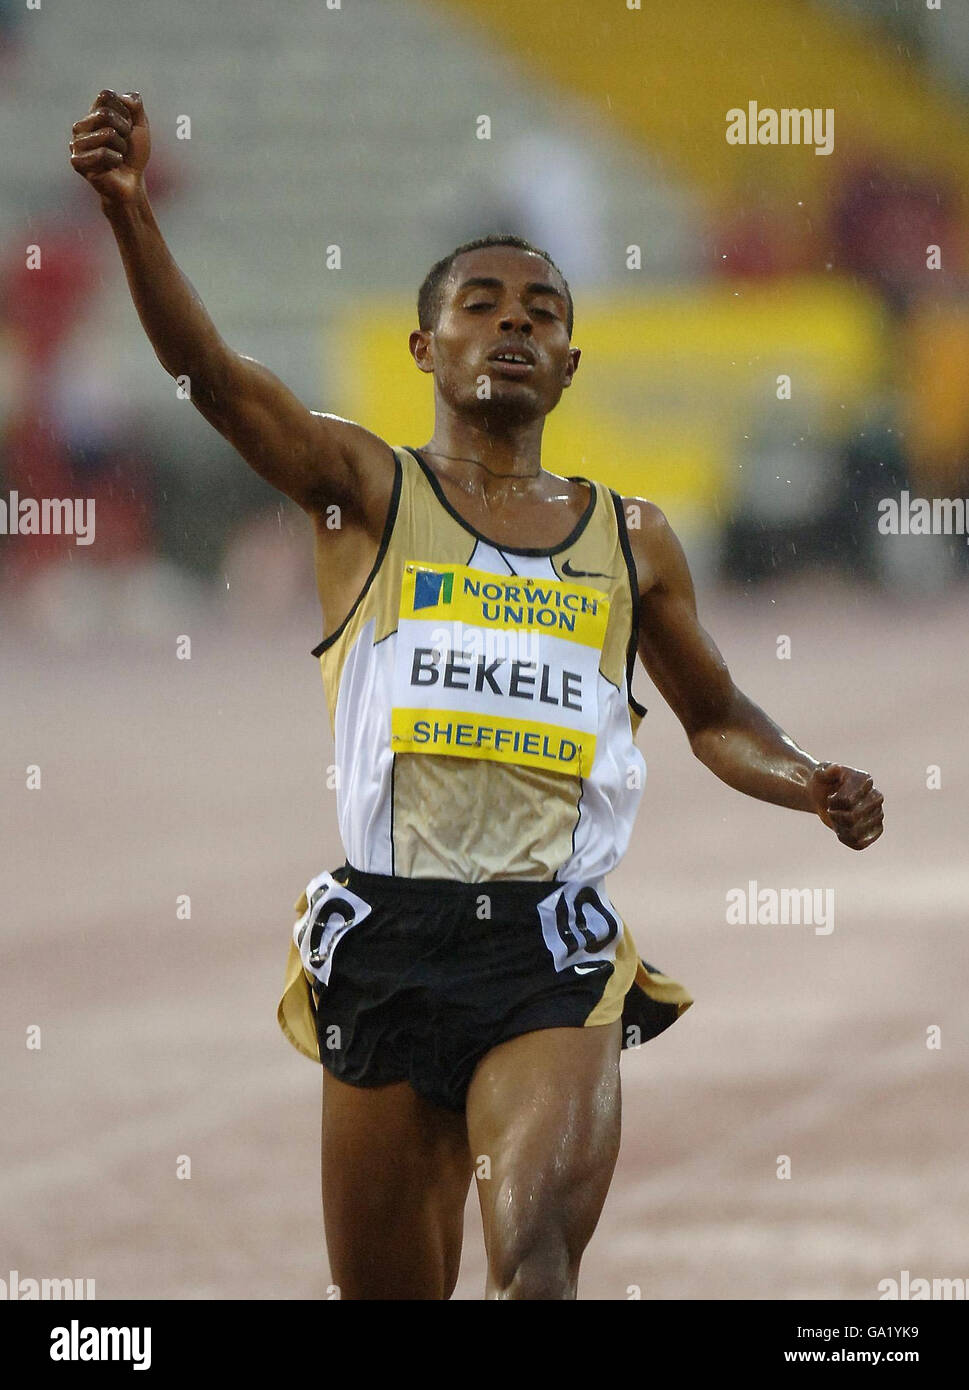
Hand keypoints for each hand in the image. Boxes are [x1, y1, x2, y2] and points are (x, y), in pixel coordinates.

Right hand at [70, 89, 149, 204]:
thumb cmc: (133, 155)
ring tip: (118, 157)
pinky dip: (115, 160)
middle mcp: (80, 125)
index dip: (124, 112)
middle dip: (124, 130)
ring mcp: (76, 143)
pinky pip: (102, 153)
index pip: (106, 96)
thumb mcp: (140, 126)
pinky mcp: (77, 161)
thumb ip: (135, 105)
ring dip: (121, 148)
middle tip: (124, 145)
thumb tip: (124, 97)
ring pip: (107, 134)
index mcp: (92, 113)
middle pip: (105, 113)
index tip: (127, 128)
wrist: (131, 183)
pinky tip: (112, 167)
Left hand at [808, 763, 883, 850]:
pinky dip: (845, 839)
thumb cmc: (822, 782)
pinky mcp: (876, 830)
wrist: (824, 794)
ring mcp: (878, 814)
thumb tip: (835, 769)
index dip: (834, 803)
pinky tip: (840, 830)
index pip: (848, 801)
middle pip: (853, 817)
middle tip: (832, 808)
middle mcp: (876, 797)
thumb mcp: (818, 774)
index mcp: (865, 780)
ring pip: (856, 832)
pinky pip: (860, 843)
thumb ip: (825, 772)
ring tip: (836, 818)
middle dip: (835, 815)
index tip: (831, 797)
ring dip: (839, 827)